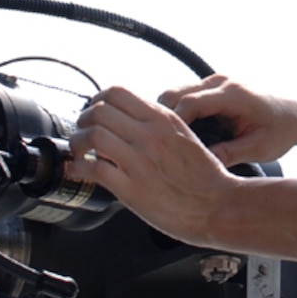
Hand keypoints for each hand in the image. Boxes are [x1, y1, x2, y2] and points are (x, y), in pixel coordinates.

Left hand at [70, 85, 240, 245]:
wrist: (219, 205)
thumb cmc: (205, 176)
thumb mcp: (185, 135)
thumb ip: (158, 123)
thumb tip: (130, 118)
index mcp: (162, 119)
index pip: (116, 92)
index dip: (97, 100)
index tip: (93, 112)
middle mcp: (149, 135)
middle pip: (98, 111)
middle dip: (83, 120)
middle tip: (83, 132)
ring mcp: (140, 161)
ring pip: (92, 136)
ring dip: (78, 143)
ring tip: (79, 152)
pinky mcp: (132, 189)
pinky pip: (94, 169)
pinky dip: (79, 168)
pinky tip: (79, 171)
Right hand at [158, 74, 296, 166]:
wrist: (296, 116)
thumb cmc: (281, 131)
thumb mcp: (258, 148)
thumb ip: (229, 154)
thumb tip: (199, 166)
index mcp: (233, 94)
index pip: (189, 104)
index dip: (171, 125)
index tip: (161, 147)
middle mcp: (221, 82)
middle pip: (174, 94)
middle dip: (160, 119)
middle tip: (153, 147)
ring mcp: (216, 81)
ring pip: (175, 94)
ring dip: (166, 116)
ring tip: (161, 143)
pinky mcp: (213, 88)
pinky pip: (185, 96)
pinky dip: (176, 113)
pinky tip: (175, 135)